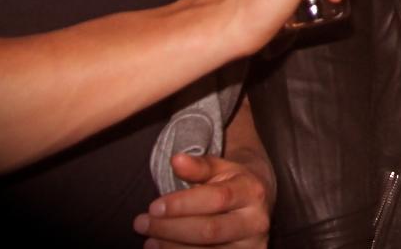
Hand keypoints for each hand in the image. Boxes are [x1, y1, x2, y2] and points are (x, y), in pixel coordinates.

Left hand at [133, 152, 270, 247]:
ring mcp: (251, 246)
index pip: (217, 199)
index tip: (153, 206)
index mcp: (252, 191)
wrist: (258, 204)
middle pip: (210, 231)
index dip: (183, 204)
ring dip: (171, 248)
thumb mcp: (220, 169)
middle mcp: (256, 221)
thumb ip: (198, 166)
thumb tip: (176, 160)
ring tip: (149, 240)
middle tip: (141, 223)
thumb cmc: (232, 184)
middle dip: (171, 228)